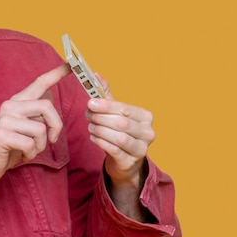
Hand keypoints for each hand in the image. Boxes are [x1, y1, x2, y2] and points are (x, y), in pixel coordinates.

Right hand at [0, 64, 70, 226]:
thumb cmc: (8, 146)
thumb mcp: (24, 126)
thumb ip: (35, 112)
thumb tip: (50, 95)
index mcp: (17, 102)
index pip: (39, 83)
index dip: (56, 74)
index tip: (71, 65)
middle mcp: (10, 106)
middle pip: (47, 107)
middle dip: (56, 126)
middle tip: (53, 140)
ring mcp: (4, 120)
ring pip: (40, 130)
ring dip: (40, 146)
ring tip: (29, 150)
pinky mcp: (2, 135)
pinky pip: (30, 144)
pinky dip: (31, 154)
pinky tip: (21, 156)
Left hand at [86, 74, 155, 220]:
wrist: (124, 160)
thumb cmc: (119, 132)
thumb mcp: (114, 112)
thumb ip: (106, 94)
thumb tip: (95, 75)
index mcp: (146, 117)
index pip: (125, 109)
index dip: (106, 106)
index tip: (90, 103)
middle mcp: (148, 132)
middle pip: (122, 123)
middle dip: (102, 118)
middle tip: (88, 116)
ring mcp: (142, 149)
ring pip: (119, 137)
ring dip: (100, 130)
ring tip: (91, 127)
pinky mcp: (131, 162)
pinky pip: (114, 150)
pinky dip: (101, 142)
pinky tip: (93, 138)